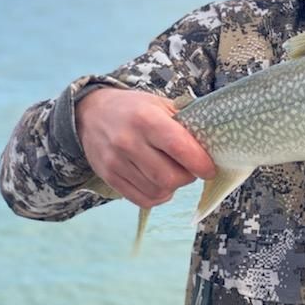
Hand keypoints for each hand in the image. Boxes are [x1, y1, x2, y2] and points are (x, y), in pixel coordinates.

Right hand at [76, 88, 215, 207]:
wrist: (91, 113)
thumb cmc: (135, 108)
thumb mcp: (160, 104)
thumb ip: (185, 122)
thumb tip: (213, 142)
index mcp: (146, 119)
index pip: (178, 147)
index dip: (200, 162)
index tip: (210, 169)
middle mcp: (128, 142)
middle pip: (169, 177)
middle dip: (188, 177)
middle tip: (191, 169)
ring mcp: (115, 162)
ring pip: (157, 191)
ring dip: (173, 187)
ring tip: (174, 173)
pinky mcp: (109, 177)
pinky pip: (142, 199)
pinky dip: (158, 196)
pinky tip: (160, 183)